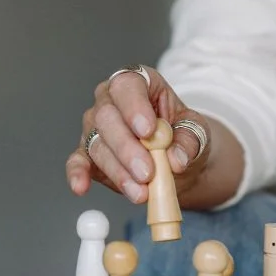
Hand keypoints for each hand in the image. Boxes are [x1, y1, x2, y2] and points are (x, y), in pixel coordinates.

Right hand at [66, 66, 212, 203]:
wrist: (176, 160)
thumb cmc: (184, 135)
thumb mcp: (197, 132)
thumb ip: (189, 141)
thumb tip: (176, 159)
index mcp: (139, 83)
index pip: (128, 85)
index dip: (135, 107)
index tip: (148, 131)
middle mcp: (110, 101)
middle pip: (107, 116)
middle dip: (127, 147)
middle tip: (147, 172)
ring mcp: (96, 127)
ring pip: (97, 144)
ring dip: (118, 171)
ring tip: (141, 192)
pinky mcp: (88, 153)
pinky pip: (78, 162)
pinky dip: (78, 174)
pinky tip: (82, 186)